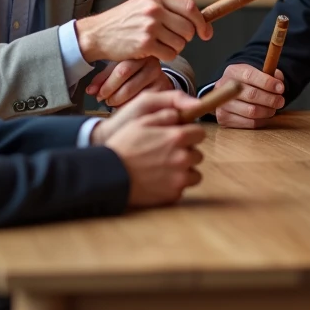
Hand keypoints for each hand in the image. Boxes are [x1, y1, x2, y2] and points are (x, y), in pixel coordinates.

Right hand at [75, 0, 212, 63]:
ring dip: (175, 48)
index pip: (191, 8)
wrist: (98, 33)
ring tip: (159, 44)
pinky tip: (153, 51)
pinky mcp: (145, 43)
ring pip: (181, 43)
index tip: (206, 33)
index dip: (202, 22)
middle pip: (188, 28)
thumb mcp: (145, 4)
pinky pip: (170, 54)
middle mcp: (154, 9)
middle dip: (186, 38)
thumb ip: (170, 8)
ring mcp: (150, 26)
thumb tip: (201, 21)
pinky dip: (166, 56)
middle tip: (173, 39)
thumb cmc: (124, 20)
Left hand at [87, 58, 173, 107]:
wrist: (157, 81)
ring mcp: (160, 77)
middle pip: (126, 78)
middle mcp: (152, 63)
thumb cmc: (135, 75)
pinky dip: (129, 105)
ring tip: (112, 103)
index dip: (106, 84)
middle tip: (103, 99)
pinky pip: (142, 100)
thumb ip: (104, 79)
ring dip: (118, 100)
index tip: (96, 93)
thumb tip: (89, 91)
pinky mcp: (163, 91)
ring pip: (133, 92)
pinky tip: (125, 106)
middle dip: (110, 91)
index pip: (121, 69)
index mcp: (140, 54)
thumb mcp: (119, 71)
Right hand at [91, 90, 206, 206]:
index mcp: (177, 137)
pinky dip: (174, 185)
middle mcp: (183, 157)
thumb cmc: (124, 146)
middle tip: (168, 154)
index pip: (200, 134)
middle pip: (197, 154)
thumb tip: (179, 115)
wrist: (109, 175)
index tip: (182, 138)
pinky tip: (159, 181)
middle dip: (186, 153)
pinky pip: (182, 188)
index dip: (190, 135)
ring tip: (164, 169)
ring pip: (194, 173)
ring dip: (184, 171)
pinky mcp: (174, 194)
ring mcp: (180, 178)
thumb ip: (165, 115)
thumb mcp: (141, 122)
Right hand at [212, 64, 285, 128]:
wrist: (227, 94)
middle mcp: (224, 87)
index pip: (250, 75)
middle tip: (280, 101)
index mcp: (233, 71)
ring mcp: (222, 105)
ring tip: (273, 108)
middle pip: (251, 95)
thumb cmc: (246, 83)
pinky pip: (249, 123)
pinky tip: (264, 115)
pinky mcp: (224, 119)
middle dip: (271, 99)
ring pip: (251, 111)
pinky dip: (261, 120)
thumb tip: (279, 81)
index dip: (267, 82)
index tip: (280, 88)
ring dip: (267, 111)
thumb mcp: (256, 73)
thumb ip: (269, 74)